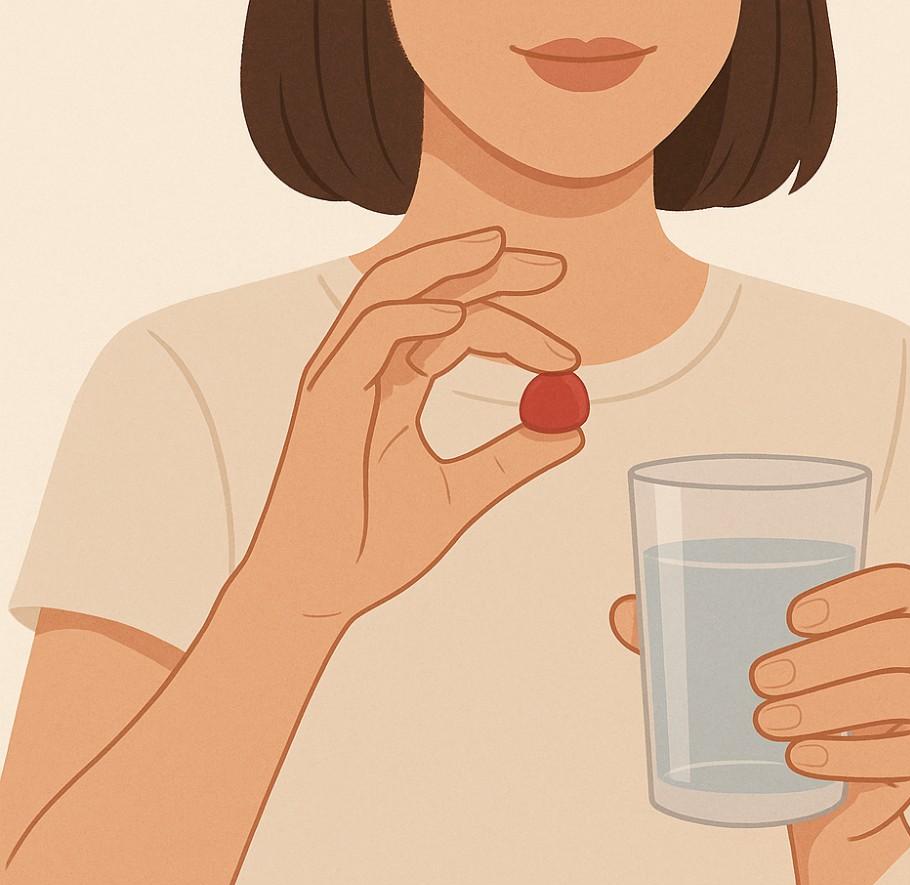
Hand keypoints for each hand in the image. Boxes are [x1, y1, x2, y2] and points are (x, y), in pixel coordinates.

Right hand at [239, 226, 584, 622]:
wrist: (321, 592)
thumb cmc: (372, 545)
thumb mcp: (462, 494)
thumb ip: (512, 458)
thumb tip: (572, 431)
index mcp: (394, 386)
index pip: (456, 323)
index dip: (514, 319)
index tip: (571, 353)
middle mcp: (366, 370)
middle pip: (427, 290)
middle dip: (489, 268)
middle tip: (554, 267)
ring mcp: (341, 378)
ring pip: (391, 292)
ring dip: (448, 265)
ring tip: (502, 252)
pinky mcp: (325, 398)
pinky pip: (370, 335)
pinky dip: (414, 315)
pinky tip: (459, 316)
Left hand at [609, 564, 909, 839]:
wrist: (819, 798)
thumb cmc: (786, 703)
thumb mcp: (740, 667)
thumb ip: (690, 633)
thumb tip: (625, 611)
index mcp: (884, 614)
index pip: (900, 584)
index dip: (858, 591)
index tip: (792, 615)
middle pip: (900, 639)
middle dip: (831, 657)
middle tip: (759, 678)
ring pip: (901, 695)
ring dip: (833, 706)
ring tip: (767, 723)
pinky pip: (901, 758)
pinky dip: (849, 758)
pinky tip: (802, 761)